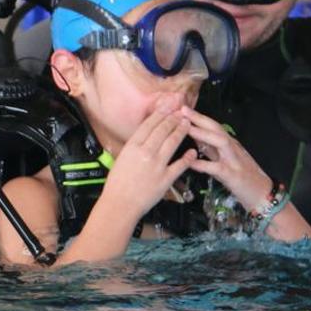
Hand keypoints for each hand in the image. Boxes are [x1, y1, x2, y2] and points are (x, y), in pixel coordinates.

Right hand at [100, 98, 197, 222]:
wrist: (120, 204)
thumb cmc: (117, 183)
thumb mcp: (121, 158)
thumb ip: (134, 147)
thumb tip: (145, 136)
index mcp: (132, 146)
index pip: (149, 125)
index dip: (161, 114)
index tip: (168, 107)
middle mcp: (145, 152)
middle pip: (163, 130)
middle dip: (173, 119)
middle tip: (181, 112)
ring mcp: (157, 165)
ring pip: (172, 142)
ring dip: (181, 131)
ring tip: (187, 124)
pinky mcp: (166, 178)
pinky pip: (180, 165)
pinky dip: (188, 157)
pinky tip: (193, 151)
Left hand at [177, 107, 272, 209]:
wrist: (262, 195)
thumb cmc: (243, 178)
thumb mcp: (225, 160)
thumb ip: (211, 150)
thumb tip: (195, 137)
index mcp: (230, 144)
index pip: (214, 126)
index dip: (199, 116)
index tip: (184, 108)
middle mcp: (233, 148)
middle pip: (217, 128)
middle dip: (200, 118)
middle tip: (183, 110)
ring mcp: (234, 161)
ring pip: (220, 142)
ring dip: (203, 134)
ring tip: (187, 128)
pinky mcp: (233, 176)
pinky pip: (216, 168)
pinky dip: (203, 164)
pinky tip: (190, 162)